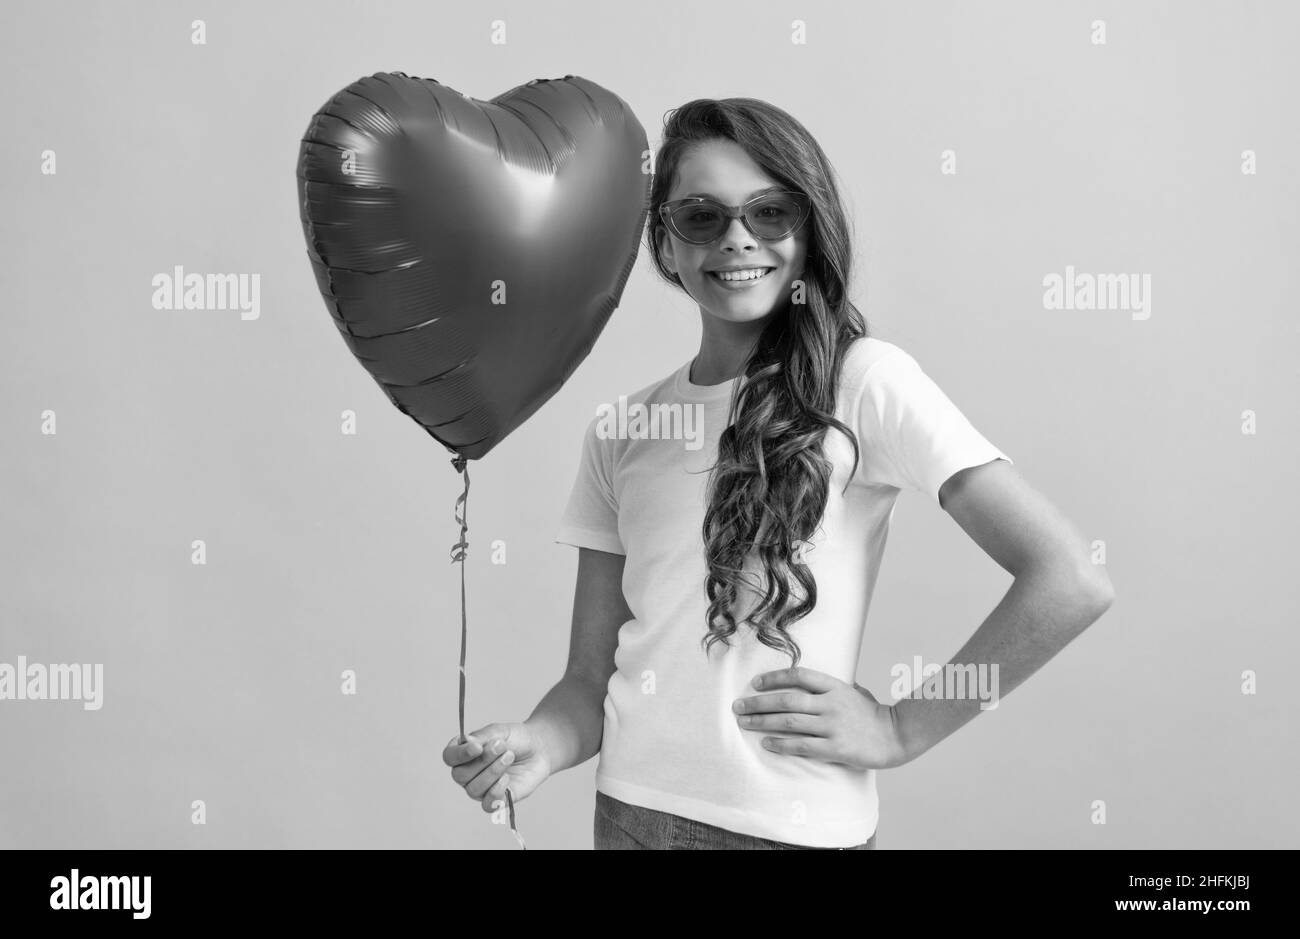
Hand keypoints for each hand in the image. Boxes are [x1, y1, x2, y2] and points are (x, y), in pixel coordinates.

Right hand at [441, 721, 550, 812]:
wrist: (539, 748)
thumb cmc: (516, 738)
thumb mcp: (499, 731)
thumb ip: (482, 737)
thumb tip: (466, 742)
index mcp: (464, 753)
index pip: (449, 757)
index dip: (460, 754)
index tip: (478, 747)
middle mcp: (468, 773)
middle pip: (460, 775)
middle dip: (482, 761)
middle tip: (502, 747)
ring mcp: (481, 788)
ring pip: (473, 789)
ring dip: (492, 772)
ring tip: (509, 756)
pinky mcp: (496, 801)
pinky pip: (486, 805)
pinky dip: (495, 792)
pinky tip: (507, 779)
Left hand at [732, 666, 909, 770]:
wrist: (895, 736)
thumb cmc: (873, 713)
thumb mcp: (855, 691)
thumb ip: (833, 686)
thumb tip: (812, 682)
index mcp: (835, 686)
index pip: (798, 676)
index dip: (774, 678)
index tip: (755, 683)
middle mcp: (831, 704)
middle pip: (787, 700)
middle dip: (758, 702)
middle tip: (738, 706)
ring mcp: (832, 726)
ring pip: (789, 722)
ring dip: (762, 722)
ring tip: (744, 723)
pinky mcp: (835, 748)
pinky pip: (801, 745)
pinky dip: (781, 744)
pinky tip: (767, 743)